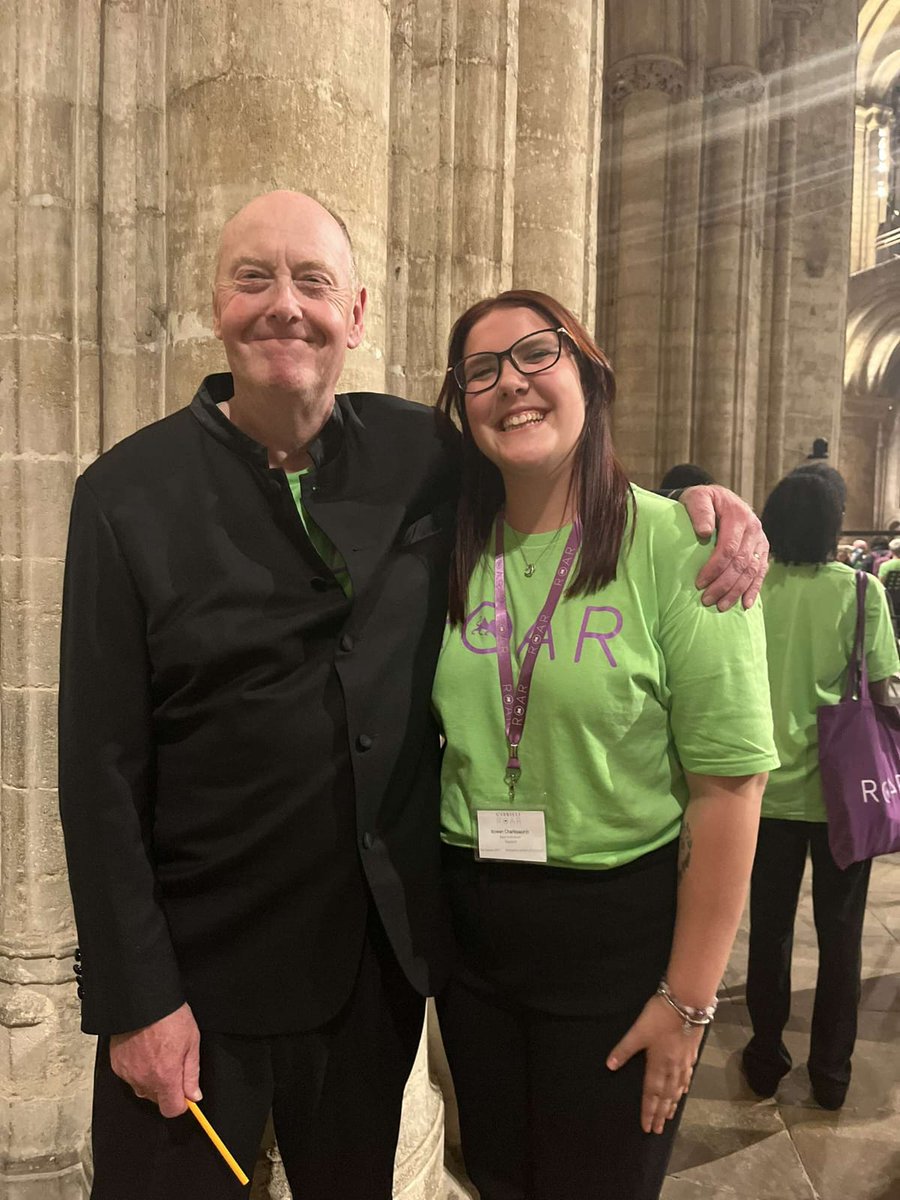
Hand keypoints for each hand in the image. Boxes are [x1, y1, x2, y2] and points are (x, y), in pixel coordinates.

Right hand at [109, 1001, 200, 1116]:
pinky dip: (137, 1069)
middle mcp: (144, 1080)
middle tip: (173, 1063)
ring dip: (151, 1079)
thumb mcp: (191, 1042)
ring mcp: (128, 1074)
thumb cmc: (170, 1017)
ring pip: (142, 1088)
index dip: (181, 1103)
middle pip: (156, 1100)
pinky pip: (130, 1076)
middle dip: (167, 1088)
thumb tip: (194, 1096)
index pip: (172, 1110)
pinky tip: (144, 1051)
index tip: (185, 1092)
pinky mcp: (117, 1065)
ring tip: (158, 1053)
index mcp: (165, 1077)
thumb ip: (192, 1073)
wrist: (142, 1000)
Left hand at [606, 995, 701, 1134]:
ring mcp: (684, 1061)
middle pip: (666, 1096)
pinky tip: (684, 1091)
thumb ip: (624, 1049)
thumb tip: (609, 1065)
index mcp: (658, 1064)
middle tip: (657, 1130)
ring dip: (672, 1104)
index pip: (651, 1094)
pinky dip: (684, 1087)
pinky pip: (687, 1076)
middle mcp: (672, 1067)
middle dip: (660, 1113)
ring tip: (669, 1116)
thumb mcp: (638, 1031)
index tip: (646, 1127)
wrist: (687, 1003)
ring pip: (677, 1088)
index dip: (648, 1111)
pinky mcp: (691, 1053)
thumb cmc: (659, 1016)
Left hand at [679, 484, 767, 610]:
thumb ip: (700, 511)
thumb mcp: (697, 498)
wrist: (718, 498)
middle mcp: (754, 528)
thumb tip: (704, 532)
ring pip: (751, 571)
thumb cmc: (703, 500)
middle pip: (741, 563)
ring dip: (737, 591)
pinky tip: (745, 604)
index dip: (715, 568)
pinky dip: (753, 589)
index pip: (728, 548)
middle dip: (724, 584)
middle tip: (707, 600)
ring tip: (721, 606)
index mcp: (738, 516)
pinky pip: (760, 572)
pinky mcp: (762, 550)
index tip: (699, 583)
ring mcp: (760, 540)